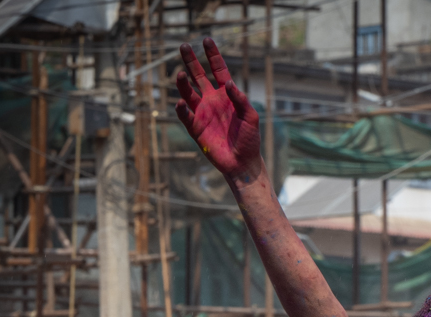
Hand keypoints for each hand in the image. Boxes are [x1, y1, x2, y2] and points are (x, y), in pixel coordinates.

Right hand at [176, 38, 262, 180]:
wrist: (242, 162)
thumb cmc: (249, 139)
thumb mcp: (250, 117)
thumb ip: (240, 99)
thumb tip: (229, 83)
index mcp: (226, 95)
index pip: (218, 70)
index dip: (212, 55)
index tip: (206, 40)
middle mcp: (212, 100)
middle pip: (198, 76)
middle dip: (191, 61)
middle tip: (184, 46)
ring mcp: (202, 113)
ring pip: (188, 93)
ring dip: (183, 83)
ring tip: (180, 74)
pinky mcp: (195, 128)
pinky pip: (185, 115)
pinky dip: (181, 109)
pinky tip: (180, 102)